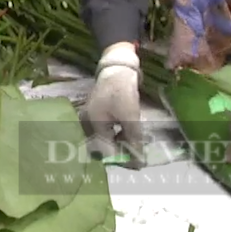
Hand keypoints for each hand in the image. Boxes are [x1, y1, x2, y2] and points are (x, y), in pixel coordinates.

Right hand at [84, 43, 144, 163]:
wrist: (119, 65)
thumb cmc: (122, 91)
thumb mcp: (130, 117)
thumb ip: (133, 139)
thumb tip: (139, 162)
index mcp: (94, 125)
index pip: (107, 151)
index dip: (123, 159)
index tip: (138, 165)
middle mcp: (90, 123)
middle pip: (106, 145)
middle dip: (122, 152)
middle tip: (139, 157)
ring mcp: (95, 116)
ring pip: (109, 137)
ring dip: (122, 143)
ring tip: (137, 146)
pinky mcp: (102, 111)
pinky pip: (110, 128)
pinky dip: (121, 133)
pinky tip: (130, 134)